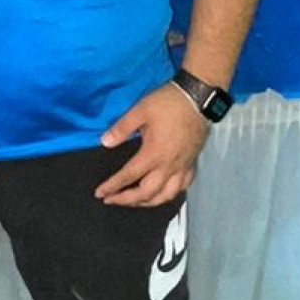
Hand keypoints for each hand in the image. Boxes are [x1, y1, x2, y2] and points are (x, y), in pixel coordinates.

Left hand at [95, 83, 208, 206]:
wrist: (199, 97)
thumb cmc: (169, 103)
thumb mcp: (140, 110)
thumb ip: (122, 128)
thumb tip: (105, 142)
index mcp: (153, 154)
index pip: (128, 176)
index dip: (112, 186)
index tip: (100, 193)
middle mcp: (168, 166)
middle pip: (146, 193)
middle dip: (127, 200)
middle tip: (111, 200)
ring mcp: (182, 167)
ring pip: (166, 196)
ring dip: (148, 203)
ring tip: (135, 202)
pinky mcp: (192, 163)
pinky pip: (182, 187)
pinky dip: (170, 194)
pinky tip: (163, 192)